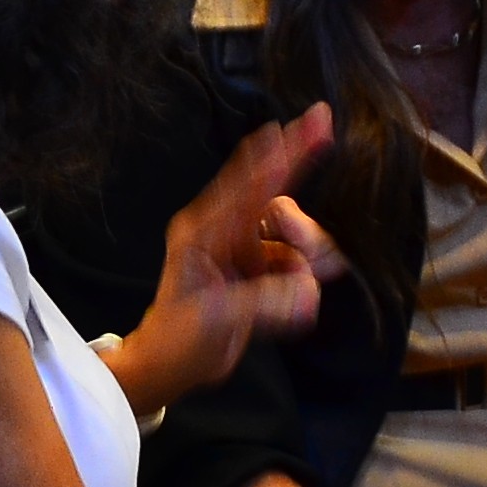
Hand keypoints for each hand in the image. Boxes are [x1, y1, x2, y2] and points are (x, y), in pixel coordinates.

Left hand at [112, 105, 345, 413]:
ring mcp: (243, 252)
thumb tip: (307, 293)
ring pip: (296, 242)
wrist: (168, 366)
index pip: (253, 182)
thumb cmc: (178, 337)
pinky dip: (302, 288)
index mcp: (205, 231)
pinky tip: (293, 310)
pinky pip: (296, 268)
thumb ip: (265, 300)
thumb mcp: (218, 317)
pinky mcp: (256, 273)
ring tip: (297, 296)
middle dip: (305, 235)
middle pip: (282, 206)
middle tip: (319, 262)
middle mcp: (226, 232)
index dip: (287, 150)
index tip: (315, 121)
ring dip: (305, 267)